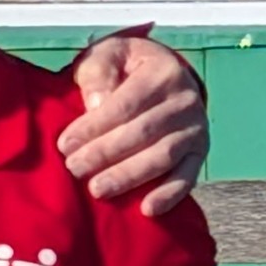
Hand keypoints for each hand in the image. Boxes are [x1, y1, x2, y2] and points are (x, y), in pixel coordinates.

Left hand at [60, 33, 205, 217]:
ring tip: (97, 189)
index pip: (125, 105)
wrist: (165, 73)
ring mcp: (196, 128)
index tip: (65, 145)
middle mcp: (186, 100)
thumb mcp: (107, 55)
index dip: (94, 127)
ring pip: (161, 157)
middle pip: (142, 133)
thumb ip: (98, 73)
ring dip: (128, 176)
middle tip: (75, 168)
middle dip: (104, 154)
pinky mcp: (200, 152)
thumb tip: (95, 105)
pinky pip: (187, 177)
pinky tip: (147, 210)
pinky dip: (169, 195)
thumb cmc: (126, 66)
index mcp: (163, 72)